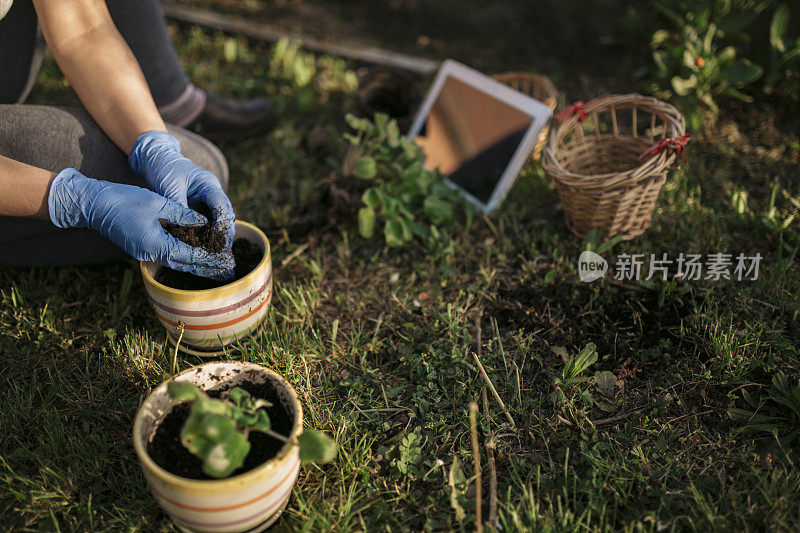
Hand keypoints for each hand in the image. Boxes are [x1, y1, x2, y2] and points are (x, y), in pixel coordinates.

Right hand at [48, 168, 234, 278]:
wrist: (93, 205)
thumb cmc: (124, 200)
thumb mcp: (158, 203)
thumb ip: (183, 214)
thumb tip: (204, 222)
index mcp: (156, 244)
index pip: (189, 255)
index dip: (209, 258)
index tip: (226, 260)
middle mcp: (150, 253)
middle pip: (185, 265)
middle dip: (207, 269)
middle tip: (228, 270)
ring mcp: (145, 253)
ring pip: (176, 262)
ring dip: (197, 266)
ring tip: (217, 269)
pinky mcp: (142, 249)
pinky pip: (167, 256)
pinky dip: (183, 258)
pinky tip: (195, 258)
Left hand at [128, 130, 234, 247]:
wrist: (157, 159)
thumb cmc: (164, 168)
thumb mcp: (169, 186)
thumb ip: (178, 206)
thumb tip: (184, 228)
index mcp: (208, 184)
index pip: (221, 205)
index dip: (221, 222)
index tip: (217, 238)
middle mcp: (212, 193)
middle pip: (226, 215)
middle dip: (225, 234)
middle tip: (221, 252)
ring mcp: (207, 200)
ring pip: (219, 221)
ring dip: (219, 236)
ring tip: (217, 254)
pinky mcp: (199, 207)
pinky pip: (207, 223)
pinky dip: (207, 235)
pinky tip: (205, 249)